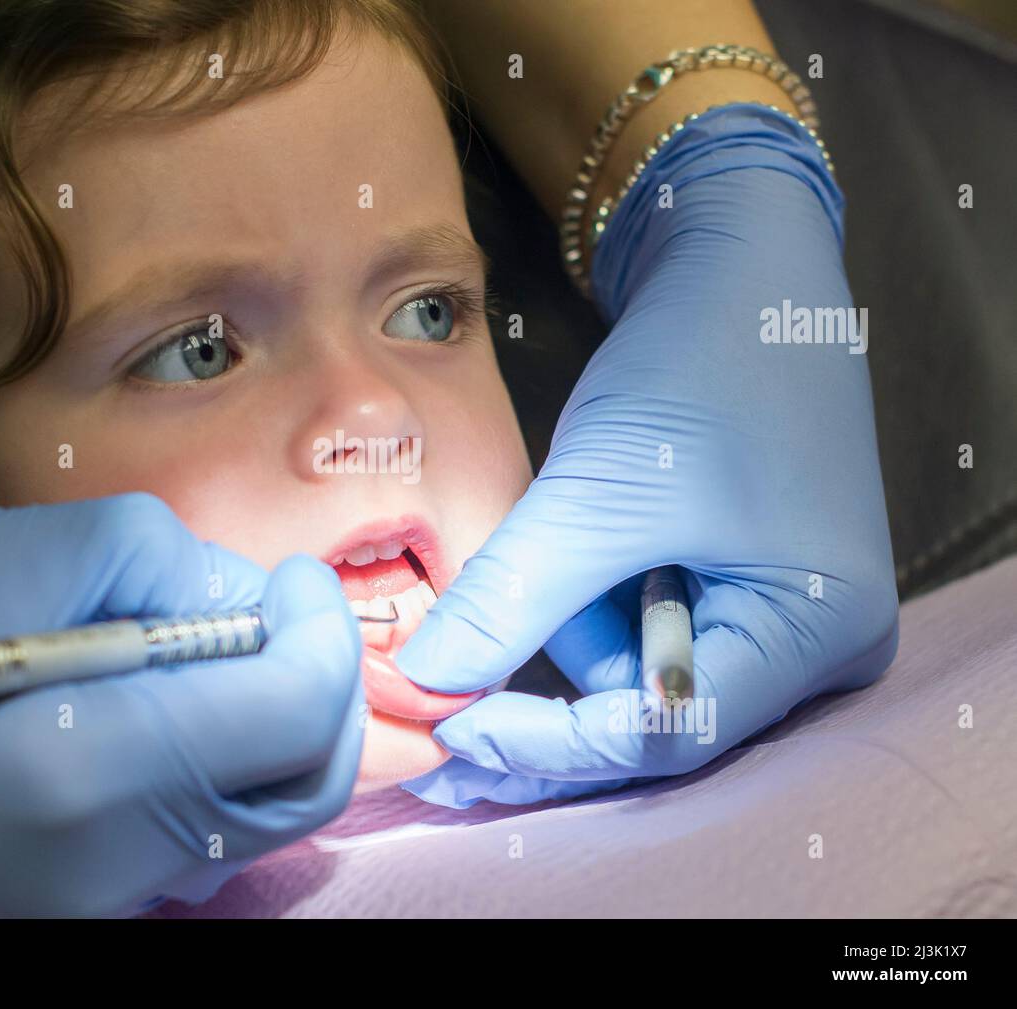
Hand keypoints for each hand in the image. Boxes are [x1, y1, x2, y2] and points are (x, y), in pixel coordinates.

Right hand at [0, 493, 361, 914]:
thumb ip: (130, 555)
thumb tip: (229, 592)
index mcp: (82, 771)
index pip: (293, 709)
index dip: (322, 632)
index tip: (301, 581)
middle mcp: (116, 865)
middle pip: (308, 776)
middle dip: (321, 679)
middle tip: (287, 610)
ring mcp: (112, 909)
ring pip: (271, 813)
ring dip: (284, 720)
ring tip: (229, 649)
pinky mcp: (102, 918)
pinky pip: (215, 840)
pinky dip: (237, 765)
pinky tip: (185, 711)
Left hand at [396, 105, 898, 807]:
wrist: (738, 263)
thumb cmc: (701, 365)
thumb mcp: (600, 493)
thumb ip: (512, 598)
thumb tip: (422, 684)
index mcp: (818, 629)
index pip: (672, 733)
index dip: (555, 745)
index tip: (455, 734)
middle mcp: (809, 642)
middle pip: (654, 719)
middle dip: (544, 714)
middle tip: (440, 730)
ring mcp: (771, 611)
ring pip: (632, 672)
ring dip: (558, 637)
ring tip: (519, 575)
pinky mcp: (728, 580)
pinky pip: (637, 626)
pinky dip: (578, 606)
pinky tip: (551, 558)